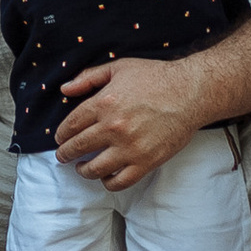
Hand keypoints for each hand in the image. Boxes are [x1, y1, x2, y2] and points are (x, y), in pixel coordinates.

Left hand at [50, 55, 202, 188]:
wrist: (190, 93)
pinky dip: (108, 182)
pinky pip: (120, 181)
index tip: (60, 138)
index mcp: (103, 103)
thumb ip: (88, 77)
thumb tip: (64, 88)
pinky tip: (105, 177)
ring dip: (82, 170)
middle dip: (65, 154)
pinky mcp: (146, 162)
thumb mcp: (118, 68)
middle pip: (77, 147)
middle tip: (62, 156)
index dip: (61, 134)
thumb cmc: (155, 77)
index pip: (70, 125)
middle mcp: (113, 127)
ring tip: (81, 168)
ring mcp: (129, 147)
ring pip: (94, 168)